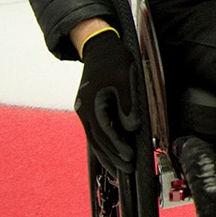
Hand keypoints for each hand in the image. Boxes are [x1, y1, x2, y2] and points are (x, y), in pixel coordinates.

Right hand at [75, 29, 140, 171]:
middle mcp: (84, 109)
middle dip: (112, 157)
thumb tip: (131, 128)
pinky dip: (103, 143)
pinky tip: (110, 152)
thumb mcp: (125, 77)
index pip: (105, 131)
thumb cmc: (114, 59)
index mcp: (91, 102)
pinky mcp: (89, 108)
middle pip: (97, 140)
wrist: (99, 45)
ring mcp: (85, 109)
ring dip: (106, 154)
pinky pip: (95, 131)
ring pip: (94, 138)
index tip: (130, 156)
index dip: (118, 146)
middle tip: (126, 170)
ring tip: (117, 170)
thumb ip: (128, 103)